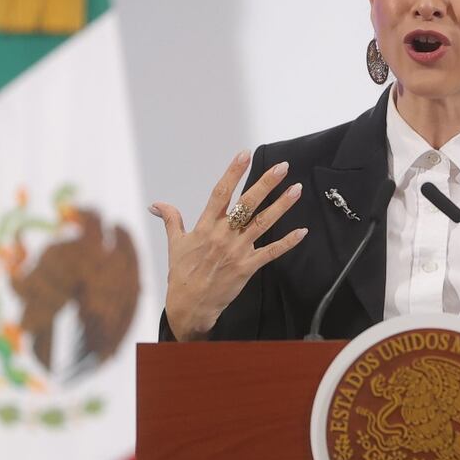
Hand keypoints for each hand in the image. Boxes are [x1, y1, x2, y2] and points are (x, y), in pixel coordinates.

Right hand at [149, 150, 307, 340]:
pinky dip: (287, 242)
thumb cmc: (182, 274)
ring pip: (263, 223)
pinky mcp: (248, 266)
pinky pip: (271, 252)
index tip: (244, 154)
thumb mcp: (175, 244)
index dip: (233, 172)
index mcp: (205, 226)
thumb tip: (157, 204)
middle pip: (247, 204)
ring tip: (296, 189)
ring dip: (282, 205)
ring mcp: (237, 250)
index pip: (221, 193)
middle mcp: (223, 235)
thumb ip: (171, 220)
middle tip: (282, 167)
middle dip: (265, 184)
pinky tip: (302, 231)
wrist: (190, 305)